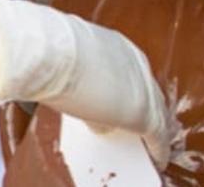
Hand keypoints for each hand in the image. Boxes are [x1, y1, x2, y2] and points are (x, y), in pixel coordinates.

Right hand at [0, 0, 174, 169]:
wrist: (45, 52)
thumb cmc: (46, 49)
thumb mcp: (66, 59)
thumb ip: (81, 78)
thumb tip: (80, 97)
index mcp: (118, 45)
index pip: (130, 74)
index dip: (125, 92)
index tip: (117, 104)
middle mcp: (136, 63)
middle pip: (147, 92)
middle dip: (140, 109)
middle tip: (131, 127)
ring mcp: (143, 87)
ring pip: (156, 113)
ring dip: (149, 129)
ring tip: (145, 144)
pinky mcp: (145, 114)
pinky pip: (158, 136)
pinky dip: (157, 149)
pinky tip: (156, 158)